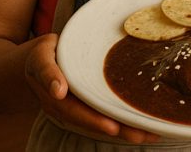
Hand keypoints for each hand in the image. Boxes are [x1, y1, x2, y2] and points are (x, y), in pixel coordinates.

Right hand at [24, 34, 159, 143]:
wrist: (37, 60)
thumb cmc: (42, 55)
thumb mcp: (40, 57)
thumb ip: (47, 72)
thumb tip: (58, 90)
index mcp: (58, 99)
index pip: (78, 112)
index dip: (95, 120)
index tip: (113, 128)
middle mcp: (71, 107)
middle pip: (97, 120)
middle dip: (121, 129)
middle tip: (144, 135)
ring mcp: (82, 106)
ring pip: (105, 119)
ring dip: (128, 128)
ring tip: (152, 134)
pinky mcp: (92, 101)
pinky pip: (109, 111)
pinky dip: (126, 118)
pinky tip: (145, 122)